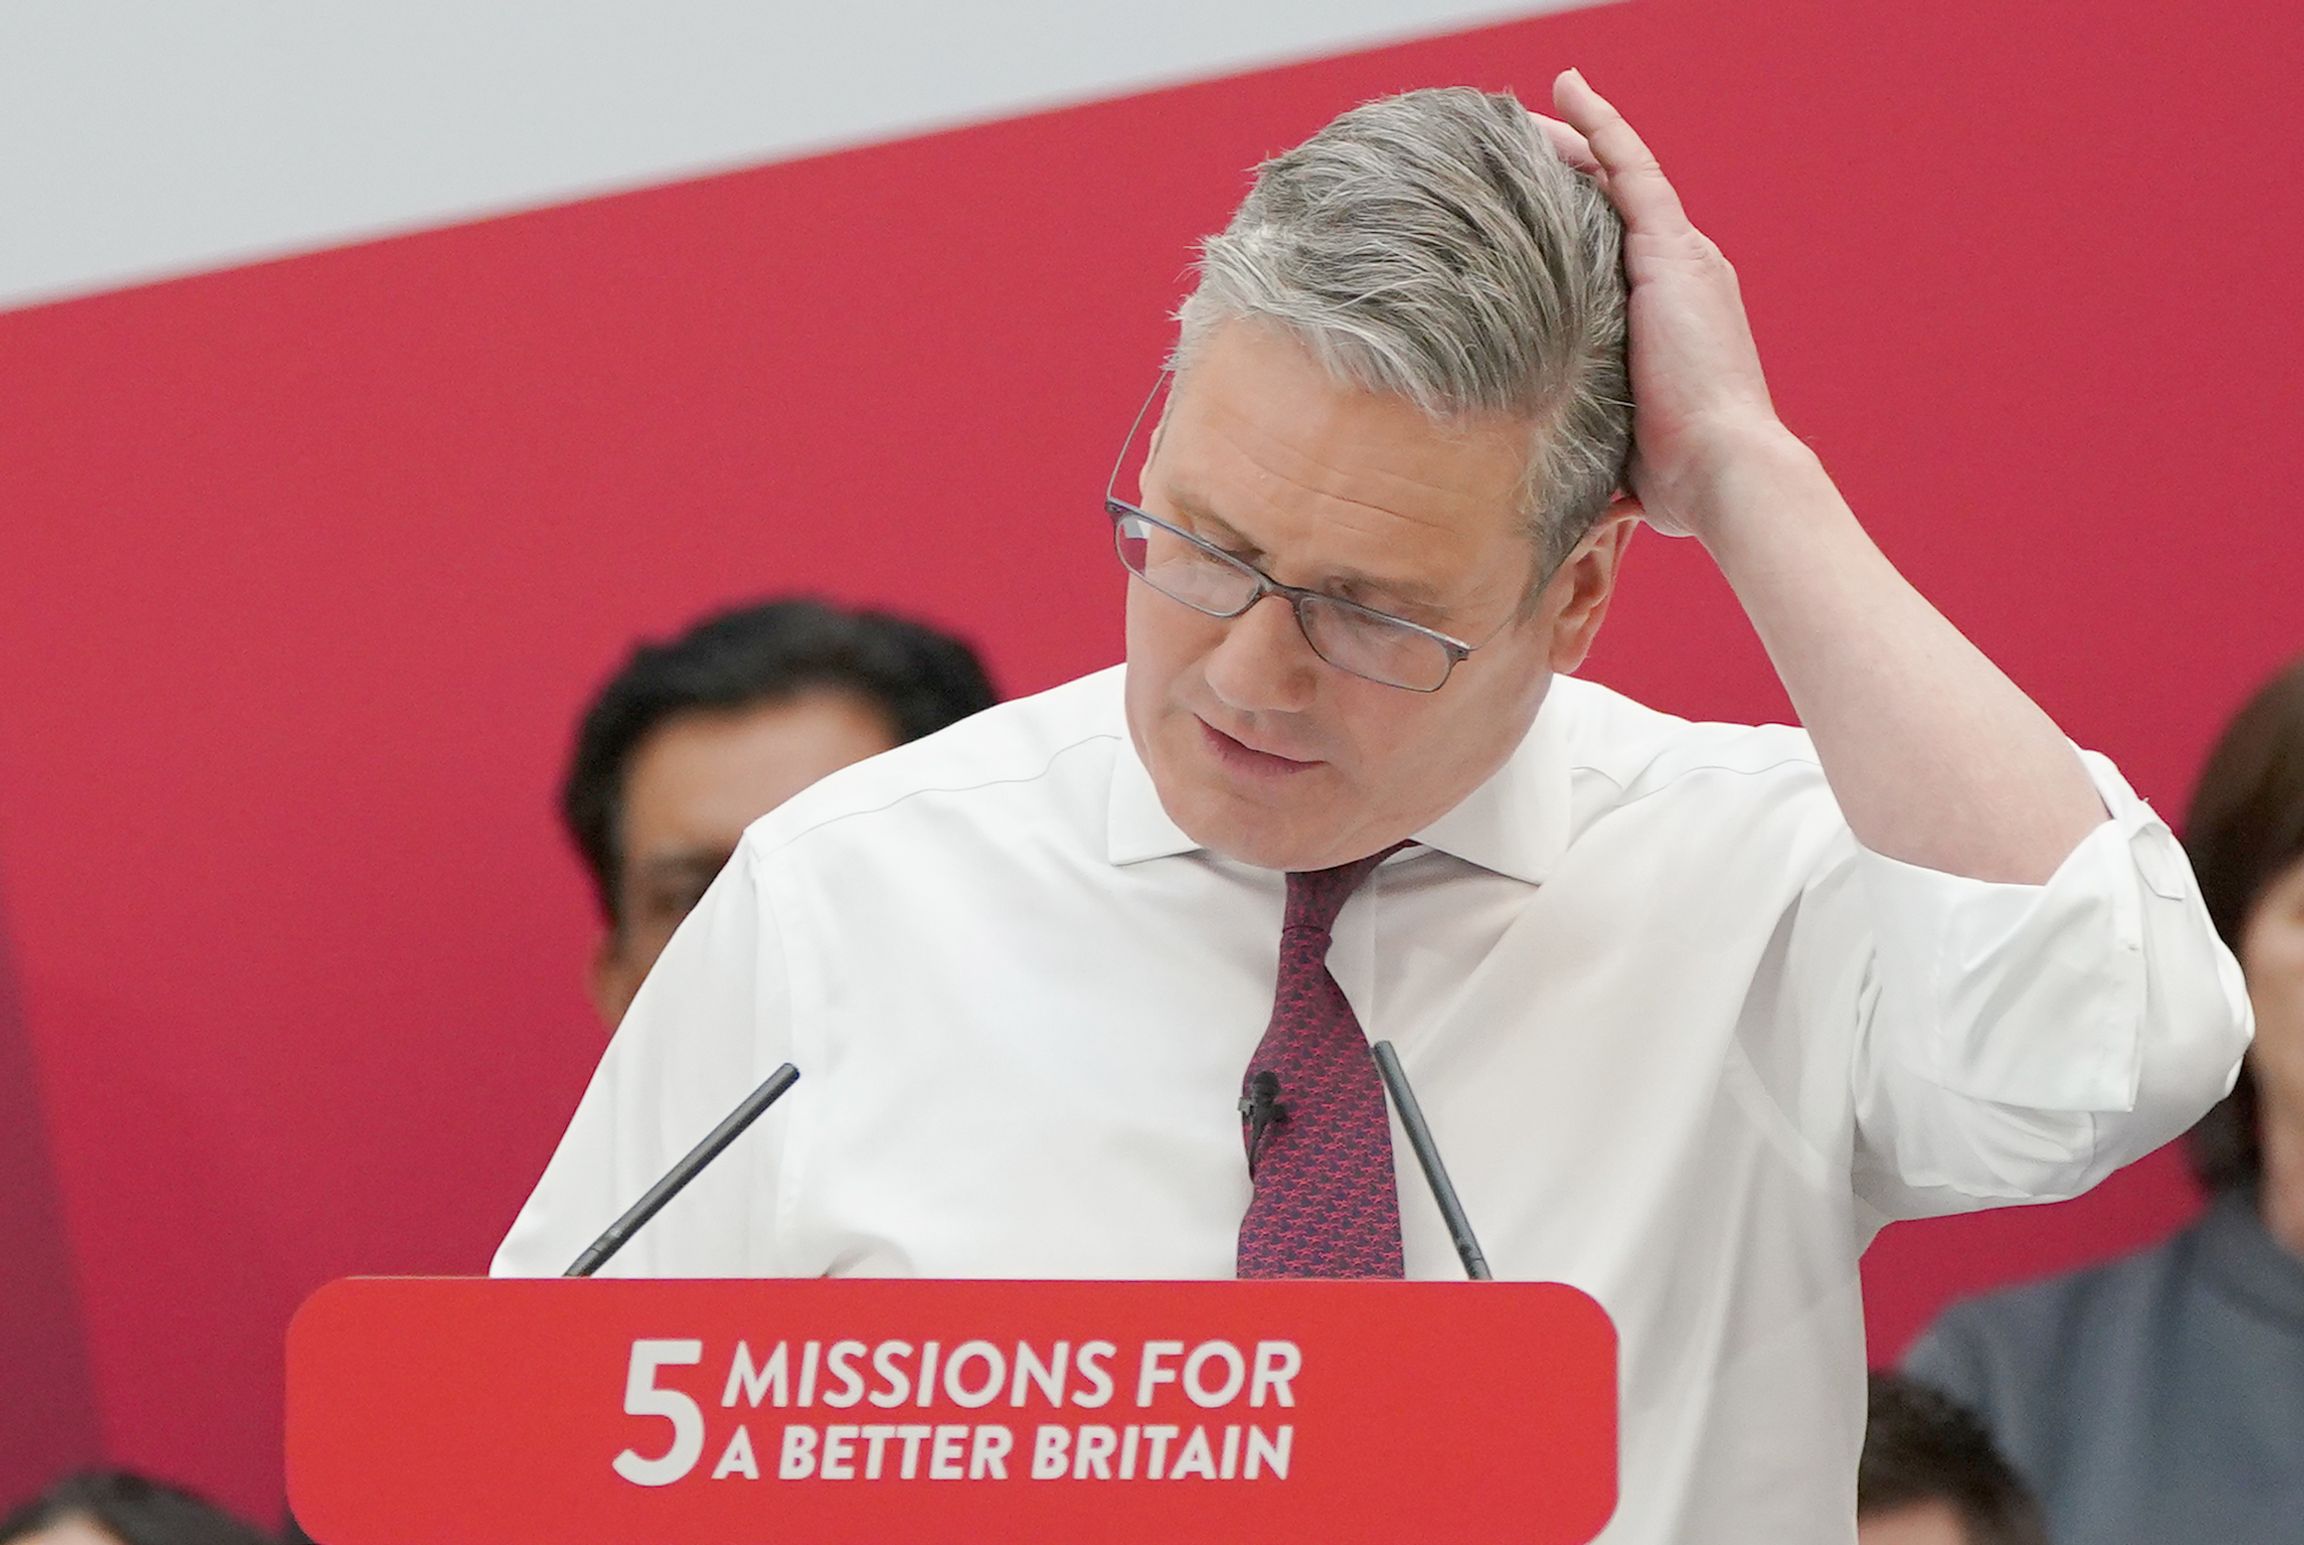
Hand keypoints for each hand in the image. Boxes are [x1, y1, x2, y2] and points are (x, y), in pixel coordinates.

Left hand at [1541, 70, 1789, 539]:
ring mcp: (1683, 257)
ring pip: (1619, 175)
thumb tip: (1539, 488)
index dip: (1575, 217)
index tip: (1526, 206)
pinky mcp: (1672, 251)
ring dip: (1572, 140)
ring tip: (1521, 114)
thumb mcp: (1620, 443)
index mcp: (1673, 313)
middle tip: (1511, 146)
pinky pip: (1632, 168)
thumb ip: (1588, 438)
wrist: (1724, 470)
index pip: (1617, 246)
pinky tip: (1566, 92)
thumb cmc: (1677, 476)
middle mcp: (1685, 272)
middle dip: (1567, 170)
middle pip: (1615, 202)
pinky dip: (1600, 127)